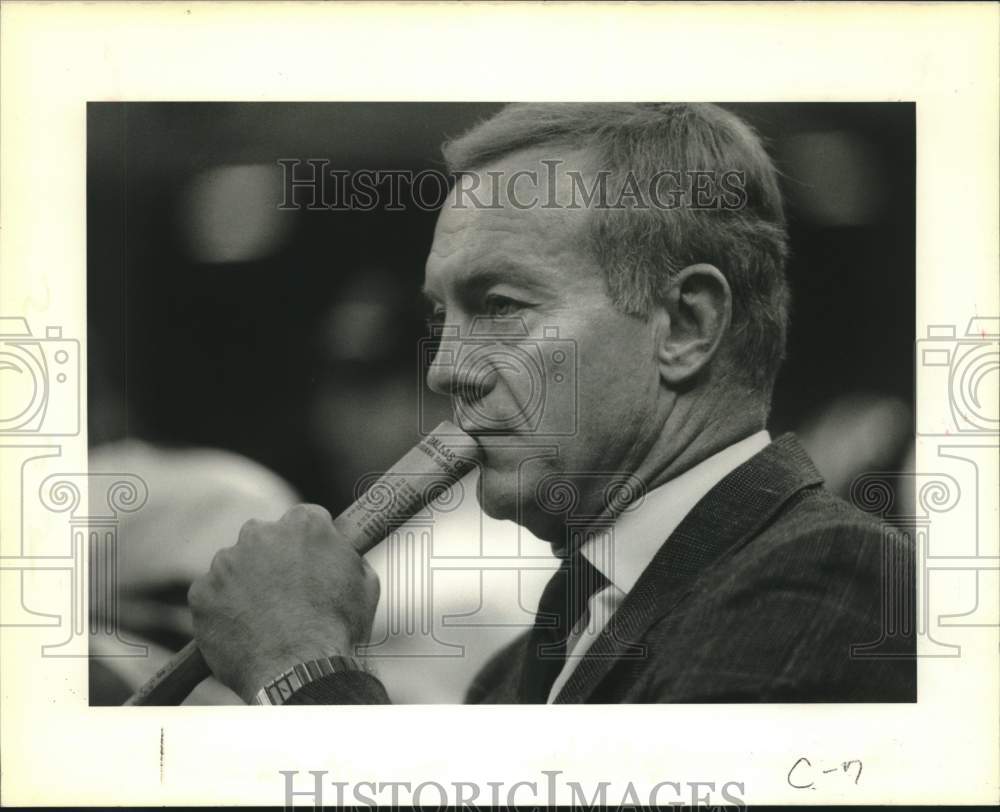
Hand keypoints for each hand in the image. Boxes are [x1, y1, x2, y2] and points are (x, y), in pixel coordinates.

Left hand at [188, 504, 379, 702]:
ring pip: (234, 566)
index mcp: (303, 524)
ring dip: (245, 584)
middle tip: (284, 592)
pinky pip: (211, 596)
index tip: (308, 561)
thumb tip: (343, 554)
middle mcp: (260, 533)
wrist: (300, 671)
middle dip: (272, 558)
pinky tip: (243, 631)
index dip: (308, 543)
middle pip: (263, 537)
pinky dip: (222, 610)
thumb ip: (348, 558)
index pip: (304, 519)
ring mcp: (226, 562)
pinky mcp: (202, 592)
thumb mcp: (365, 585)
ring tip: (264, 619)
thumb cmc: (338, 629)